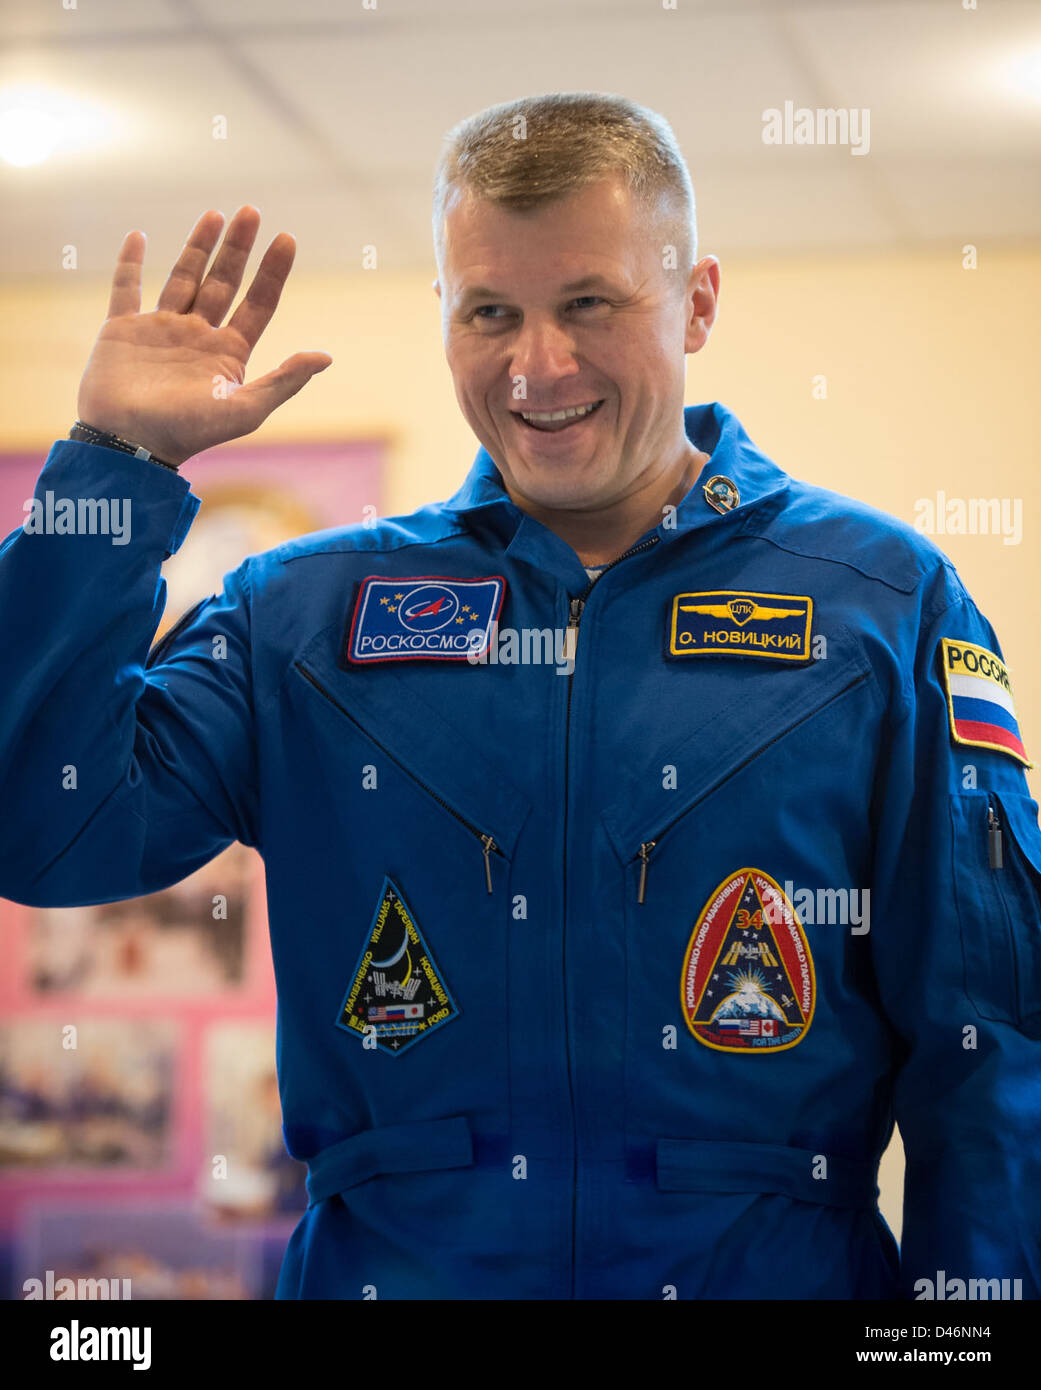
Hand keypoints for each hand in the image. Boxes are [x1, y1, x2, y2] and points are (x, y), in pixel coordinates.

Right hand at [77, 206, 331, 465]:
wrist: (129, 442)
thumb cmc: (188, 431)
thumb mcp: (245, 409)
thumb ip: (285, 381)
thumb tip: (326, 356)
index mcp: (227, 354)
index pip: (258, 304)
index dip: (273, 273)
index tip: (287, 239)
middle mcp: (197, 337)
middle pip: (223, 283)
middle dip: (238, 248)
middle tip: (252, 211)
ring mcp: (160, 331)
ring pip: (183, 278)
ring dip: (198, 247)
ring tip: (216, 214)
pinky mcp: (122, 330)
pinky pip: (126, 288)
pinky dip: (130, 263)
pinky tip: (139, 236)